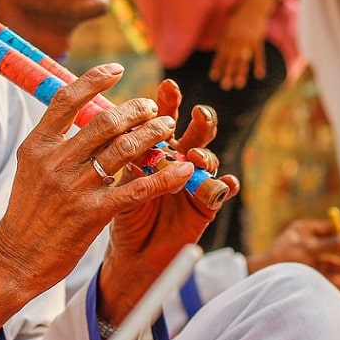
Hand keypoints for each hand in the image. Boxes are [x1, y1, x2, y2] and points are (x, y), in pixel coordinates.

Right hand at [0, 67, 197, 337]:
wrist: (17, 258)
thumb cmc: (29, 213)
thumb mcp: (31, 169)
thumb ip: (56, 143)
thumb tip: (85, 114)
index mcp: (37, 146)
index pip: (67, 100)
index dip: (95, 80)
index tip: (118, 69)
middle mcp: (54, 162)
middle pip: (105, 122)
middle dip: (136, 110)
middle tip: (153, 109)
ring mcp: (73, 188)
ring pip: (124, 149)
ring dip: (153, 135)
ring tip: (168, 128)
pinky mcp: (92, 214)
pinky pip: (137, 189)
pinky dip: (164, 176)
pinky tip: (183, 169)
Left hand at [97, 80, 239, 322]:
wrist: (130, 252)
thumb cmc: (117, 212)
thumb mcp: (114, 182)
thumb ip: (121, 158)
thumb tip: (115, 128)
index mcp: (153, 148)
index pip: (162, 118)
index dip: (167, 102)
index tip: (167, 87)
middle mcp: (177, 159)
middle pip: (194, 132)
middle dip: (200, 120)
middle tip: (198, 112)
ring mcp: (193, 180)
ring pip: (207, 158)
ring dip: (205, 154)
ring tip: (196, 156)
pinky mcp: (206, 205)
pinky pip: (221, 191)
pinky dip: (225, 185)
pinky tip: (225, 183)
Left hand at [209, 0, 271, 90]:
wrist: (253, 7)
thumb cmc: (238, 16)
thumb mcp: (226, 27)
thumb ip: (223, 40)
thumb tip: (218, 51)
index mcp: (226, 38)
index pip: (220, 55)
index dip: (217, 66)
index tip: (213, 77)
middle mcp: (235, 42)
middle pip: (231, 61)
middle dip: (228, 73)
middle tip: (225, 86)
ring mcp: (247, 42)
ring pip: (243, 60)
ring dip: (241, 73)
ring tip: (239, 85)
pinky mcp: (258, 41)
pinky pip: (259, 55)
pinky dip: (259, 65)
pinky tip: (259, 75)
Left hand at [247, 219, 339, 290]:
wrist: (265, 279)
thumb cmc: (283, 258)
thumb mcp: (308, 248)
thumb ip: (330, 244)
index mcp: (305, 231)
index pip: (330, 228)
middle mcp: (308, 244)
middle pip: (335, 246)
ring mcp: (309, 260)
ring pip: (333, 262)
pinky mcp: (309, 275)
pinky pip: (326, 276)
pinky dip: (335, 279)